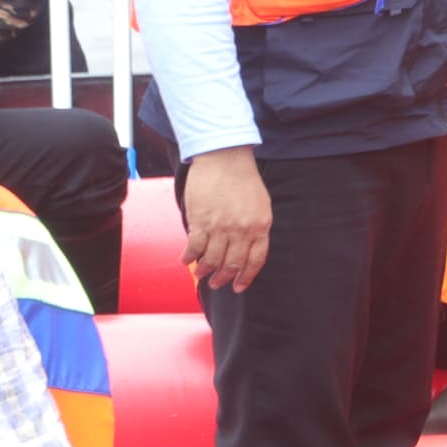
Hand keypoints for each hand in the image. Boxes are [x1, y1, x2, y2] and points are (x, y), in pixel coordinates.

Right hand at [182, 147, 271, 293]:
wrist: (225, 159)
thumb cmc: (243, 180)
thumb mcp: (260, 205)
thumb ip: (255, 227)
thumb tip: (244, 247)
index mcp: (260, 227)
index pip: (255, 260)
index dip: (246, 277)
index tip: (239, 287)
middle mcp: (242, 231)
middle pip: (232, 264)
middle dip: (224, 278)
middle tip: (217, 284)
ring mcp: (220, 228)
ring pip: (212, 260)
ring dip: (205, 271)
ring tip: (201, 275)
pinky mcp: (200, 222)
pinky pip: (194, 248)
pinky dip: (189, 258)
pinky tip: (186, 261)